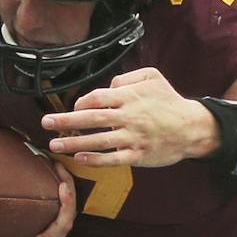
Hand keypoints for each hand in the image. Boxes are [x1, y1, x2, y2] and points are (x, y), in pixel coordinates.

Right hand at [0, 163, 75, 236]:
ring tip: (55, 176)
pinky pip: (56, 226)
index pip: (64, 222)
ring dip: (63, 200)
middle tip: (59, 167)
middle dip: (68, 192)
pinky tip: (45, 196)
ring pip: (64, 222)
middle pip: (68, 218)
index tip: (63, 181)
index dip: (67, 201)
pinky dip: (55, 209)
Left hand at [40, 66, 217, 167]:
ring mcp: (133, 138)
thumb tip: (107, 87)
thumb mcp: (152, 77)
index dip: (81, 102)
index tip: (72, 108)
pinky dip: (95, 159)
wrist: (192, 128)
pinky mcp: (138, 156)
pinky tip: (79, 159)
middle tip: (45, 123)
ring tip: (55, 144)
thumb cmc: (169, 102)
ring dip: (74, 142)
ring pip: (98, 140)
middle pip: (91, 117)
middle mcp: (129, 117)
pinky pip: (112, 159)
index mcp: (130, 97)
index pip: (97, 97)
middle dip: (65, 121)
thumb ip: (127, 78)